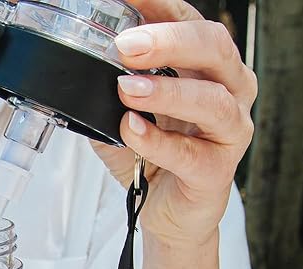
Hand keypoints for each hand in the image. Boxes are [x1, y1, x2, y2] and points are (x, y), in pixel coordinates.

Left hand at [91, 0, 256, 247]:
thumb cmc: (156, 158)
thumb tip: (73, 66)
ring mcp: (229, 131)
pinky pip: (191, 154)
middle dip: (167, 42)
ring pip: (211, 100)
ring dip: (167, 91)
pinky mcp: (218, 171)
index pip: (187, 20)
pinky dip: (158, 141)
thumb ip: (107, 89)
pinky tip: (132, 131)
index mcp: (207, 65)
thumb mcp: (124, 112)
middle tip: (126, 46)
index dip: (158, 4)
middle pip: (212, 48)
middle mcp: (229, 90)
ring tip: (126, 89)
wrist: (170, 214)